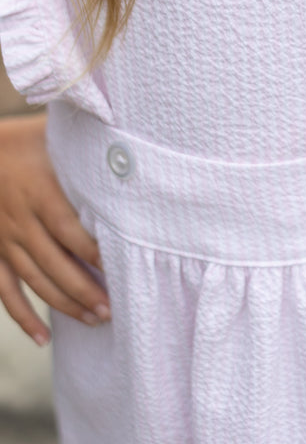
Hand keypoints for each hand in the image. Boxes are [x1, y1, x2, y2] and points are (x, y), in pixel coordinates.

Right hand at [0, 111, 109, 344]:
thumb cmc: (23, 139)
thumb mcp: (52, 134)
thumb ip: (86, 143)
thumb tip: (127, 143)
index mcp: (40, 193)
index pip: (71, 231)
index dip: (94, 252)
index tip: (120, 267)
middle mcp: (21, 222)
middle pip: (56, 264)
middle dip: (84, 290)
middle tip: (112, 309)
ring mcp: (4, 240)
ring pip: (35, 281)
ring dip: (64, 305)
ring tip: (94, 320)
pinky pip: (5, 291)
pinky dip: (23, 317)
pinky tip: (42, 338)